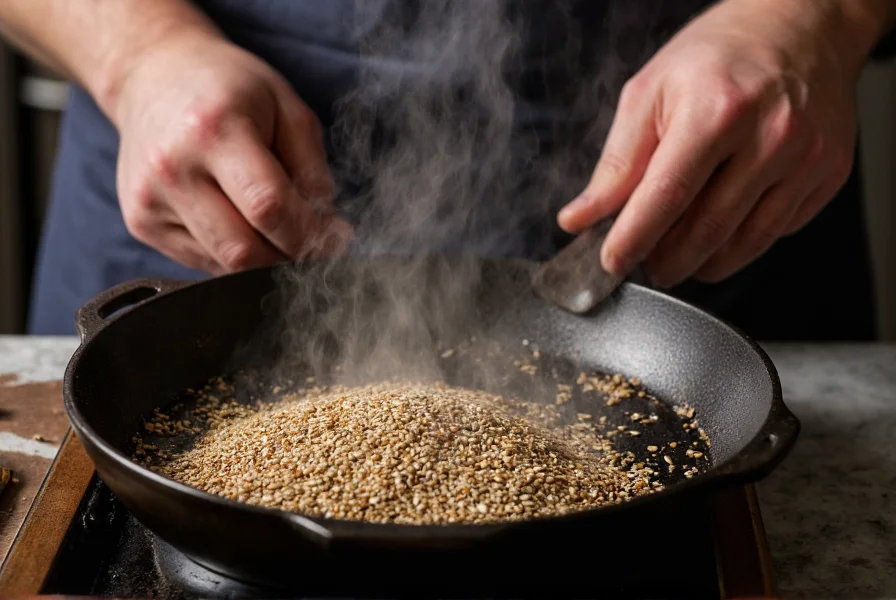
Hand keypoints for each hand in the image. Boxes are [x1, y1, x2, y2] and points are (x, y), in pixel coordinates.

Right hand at [114, 31, 352, 274]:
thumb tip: (328, 231)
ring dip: (263, 260)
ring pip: (223, 265)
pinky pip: (202, 262)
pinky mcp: (141, 222)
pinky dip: (232, 255)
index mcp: (214, 130)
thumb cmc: (228, 88)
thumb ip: (312, 170)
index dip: (310, 235)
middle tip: (311, 244)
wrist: (151, 76)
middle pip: (243, 251)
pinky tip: (238, 221)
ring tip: (276, 227)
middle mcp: (173, 168)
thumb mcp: (286, 108)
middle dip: (288, 256)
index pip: (269, 207)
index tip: (334, 240)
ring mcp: (149, 200)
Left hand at [557, 0, 873, 286]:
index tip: (613, 262)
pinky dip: (742, 243)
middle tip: (647, 264)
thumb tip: (581, 217)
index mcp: (717, 109)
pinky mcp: (830, 173)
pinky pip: (778, 231)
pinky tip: (723, 229)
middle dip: (667, 259)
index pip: (666, 195)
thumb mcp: (651, 93)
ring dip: (703, 262)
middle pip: (707, 228)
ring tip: (678, 257)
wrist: (801, 25)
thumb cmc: (719, 56)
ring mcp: (808, 157)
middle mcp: (771, 135)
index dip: (633, 239)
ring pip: (746, 242)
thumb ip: (617, 163)